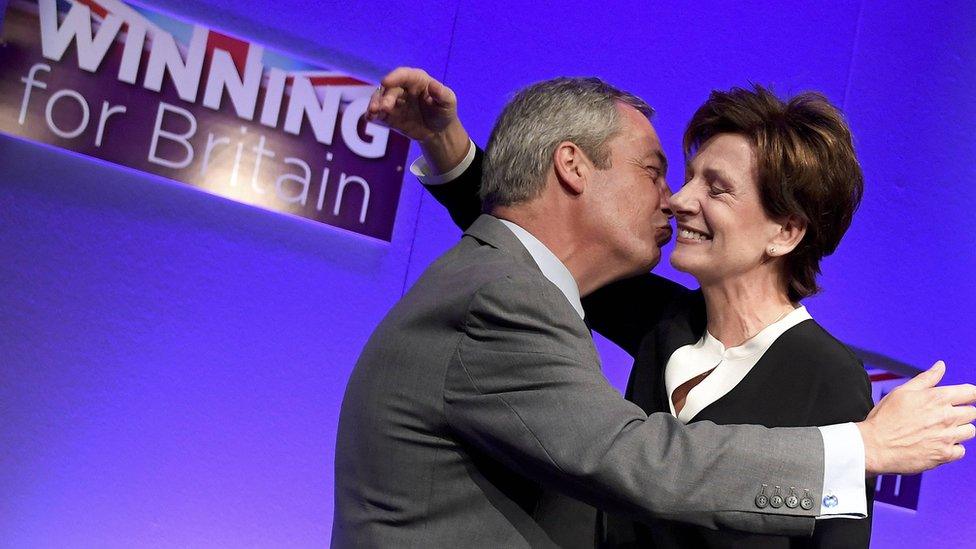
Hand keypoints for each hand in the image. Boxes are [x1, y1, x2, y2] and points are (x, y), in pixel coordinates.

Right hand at [367, 67, 470, 172]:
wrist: (438, 132)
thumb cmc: (444, 112)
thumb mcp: (449, 103)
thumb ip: (442, 94)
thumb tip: (433, 85)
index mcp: (417, 80)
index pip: (404, 75)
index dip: (394, 77)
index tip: (385, 82)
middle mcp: (402, 88)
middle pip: (390, 89)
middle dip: (385, 97)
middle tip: (384, 108)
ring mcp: (394, 102)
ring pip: (380, 99)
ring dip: (375, 104)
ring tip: (372, 112)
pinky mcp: (389, 115)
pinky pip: (378, 113)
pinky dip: (372, 115)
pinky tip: (370, 119)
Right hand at [857, 361, 975, 474]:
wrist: (874, 446)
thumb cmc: (885, 418)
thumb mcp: (902, 391)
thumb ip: (926, 378)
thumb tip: (941, 366)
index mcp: (938, 398)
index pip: (971, 392)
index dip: (969, 394)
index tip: (964, 397)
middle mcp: (947, 416)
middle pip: (973, 412)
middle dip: (963, 412)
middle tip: (945, 415)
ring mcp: (947, 436)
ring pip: (970, 431)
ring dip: (960, 430)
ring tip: (942, 430)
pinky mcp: (944, 454)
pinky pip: (961, 450)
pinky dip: (953, 448)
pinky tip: (938, 444)